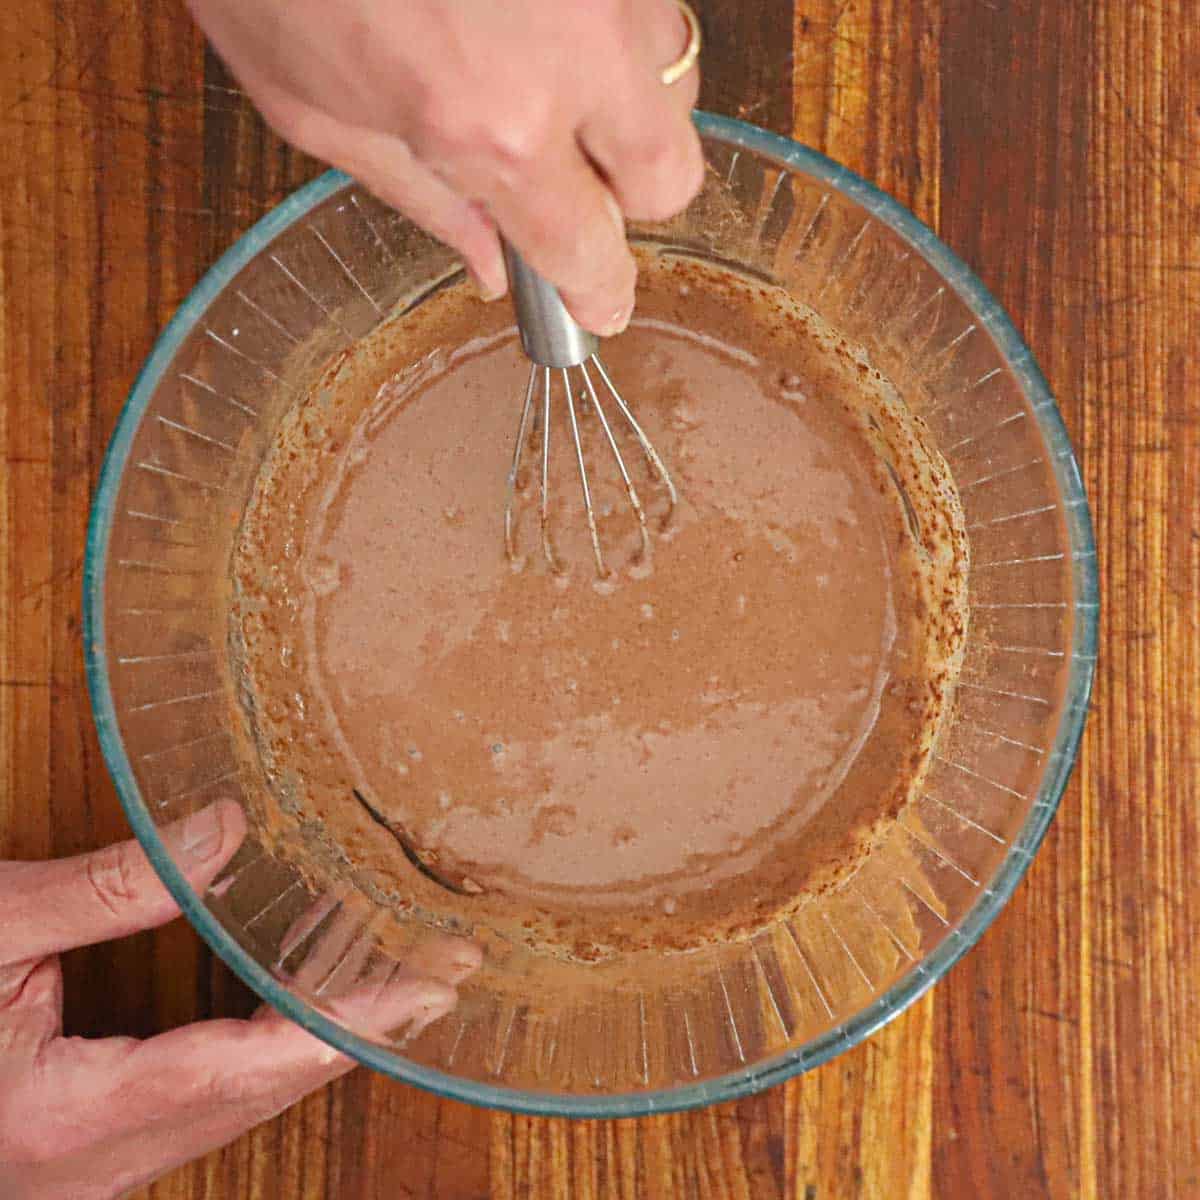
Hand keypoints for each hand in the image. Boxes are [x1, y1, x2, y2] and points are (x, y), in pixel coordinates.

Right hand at [0, 801, 478, 1199]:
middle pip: (265, 1095)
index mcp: (69, 1119)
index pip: (251, 1066)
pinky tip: (297, 1014)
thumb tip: (225, 827)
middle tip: (441, 969)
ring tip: (397, 985)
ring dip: (322, 1046)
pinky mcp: (84, 1157)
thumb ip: (112, 887)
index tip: (428, 986)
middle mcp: (94, 1168)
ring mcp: (90, 1174)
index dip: (351, 1024)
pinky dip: (265, 1058)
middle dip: (362, 1033)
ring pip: (239, 1108)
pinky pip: (202, 1109)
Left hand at [186, 0, 703, 334]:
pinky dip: (604, 23)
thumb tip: (491, 265)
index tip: (599, 304)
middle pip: (673, 172)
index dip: (598, 291)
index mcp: (491, 126)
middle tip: (569, 183)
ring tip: (539, 74)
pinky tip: (535, 13)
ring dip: (623, 98)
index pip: (588, 246)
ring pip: (671, 74)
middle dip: (630, 195)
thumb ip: (420, 198)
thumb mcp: (310, 109)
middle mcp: (571, 53)